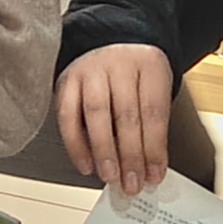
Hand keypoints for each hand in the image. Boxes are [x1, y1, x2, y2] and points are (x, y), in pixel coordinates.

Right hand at [55, 45, 178, 193]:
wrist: (109, 40)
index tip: (155, 175)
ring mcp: (90, 71)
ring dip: (104, 151)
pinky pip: (67, 115)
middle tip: (132, 183)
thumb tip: (149, 168)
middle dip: (130, 155)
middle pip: (126, 115)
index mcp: (149, 66)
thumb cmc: (136, 71)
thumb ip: (153, 125)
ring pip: (97, 114)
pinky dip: (75, 144)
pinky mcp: (67, 80)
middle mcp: (119, 65)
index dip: (154, 148)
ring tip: (110, 176)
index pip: (153, 111)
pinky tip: (86, 164)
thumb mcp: (155, 88)